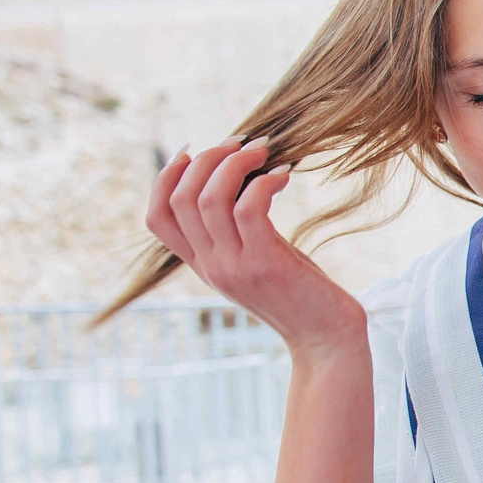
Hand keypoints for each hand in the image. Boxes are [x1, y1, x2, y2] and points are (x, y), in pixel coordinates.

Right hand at [147, 139, 362, 359]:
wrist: (326, 339)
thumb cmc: (300, 294)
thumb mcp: (256, 262)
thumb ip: (237, 234)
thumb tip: (239, 180)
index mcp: (203, 265)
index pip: (156, 218)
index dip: (165, 178)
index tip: (192, 150)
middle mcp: (211, 266)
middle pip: (180, 199)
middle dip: (207, 159)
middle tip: (242, 143)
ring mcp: (235, 266)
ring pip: (210, 198)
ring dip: (235, 162)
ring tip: (265, 150)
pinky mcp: (266, 264)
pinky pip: (248, 208)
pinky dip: (263, 182)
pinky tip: (284, 176)